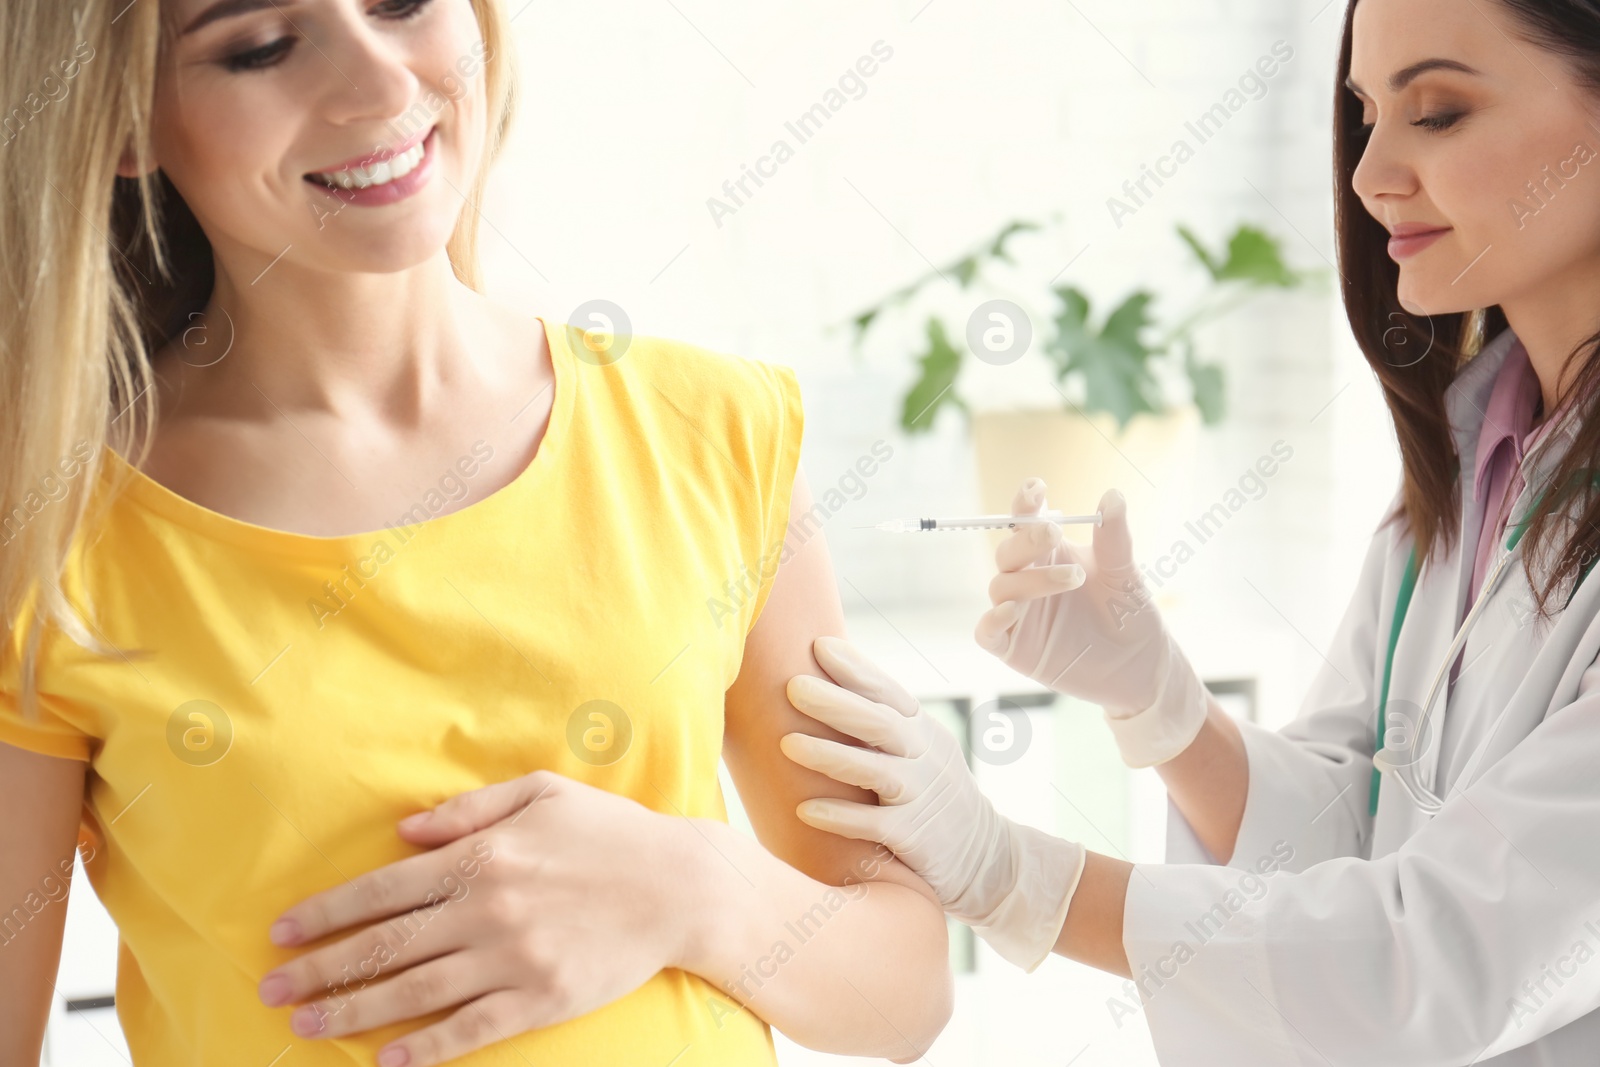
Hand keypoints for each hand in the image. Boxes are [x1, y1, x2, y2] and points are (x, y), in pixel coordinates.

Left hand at [256, 771, 695, 1066]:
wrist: (681, 886)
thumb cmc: (609, 832)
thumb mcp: (541, 793)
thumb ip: (469, 810)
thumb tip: (404, 831)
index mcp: (482, 857)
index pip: (383, 890)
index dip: (327, 913)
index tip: (283, 933)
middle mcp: (488, 910)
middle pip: (386, 947)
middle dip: (321, 970)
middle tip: (270, 991)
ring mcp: (514, 959)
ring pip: (415, 993)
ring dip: (353, 1011)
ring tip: (306, 1026)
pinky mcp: (542, 999)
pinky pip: (470, 1029)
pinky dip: (426, 1049)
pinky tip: (387, 1061)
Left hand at [778, 636, 1085, 971]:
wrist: (986, 859)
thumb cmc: (934, 797)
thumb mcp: (922, 751)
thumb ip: (884, 726)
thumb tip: (824, 691)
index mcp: (922, 730)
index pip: (887, 691)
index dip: (855, 668)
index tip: (819, 644)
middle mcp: (924, 756)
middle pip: (879, 722)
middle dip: (835, 703)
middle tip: (793, 686)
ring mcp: (922, 796)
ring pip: (875, 769)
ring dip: (830, 755)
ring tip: (787, 744)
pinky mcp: (915, 836)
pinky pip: (874, 823)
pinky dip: (840, 816)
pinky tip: (805, 809)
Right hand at [975, 478, 1207, 766]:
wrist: (1140, 669)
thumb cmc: (1130, 615)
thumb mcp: (1125, 574)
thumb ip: (1114, 538)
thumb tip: (1112, 494)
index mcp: (1050, 555)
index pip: (1026, 523)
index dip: (1024, 503)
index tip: (1036, 489)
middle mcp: (1029, 580)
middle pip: (1008, 552)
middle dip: (1027, 540)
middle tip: (1055, 535)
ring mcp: (1018, 613)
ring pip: (1001, 586)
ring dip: (1030, 580)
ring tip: (1073, 579)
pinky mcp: (1013, 647)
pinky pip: (987, 631)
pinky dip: (993, 619)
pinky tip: (1012, 610)